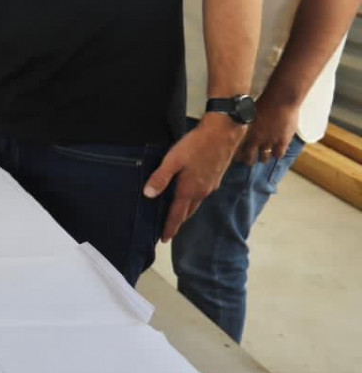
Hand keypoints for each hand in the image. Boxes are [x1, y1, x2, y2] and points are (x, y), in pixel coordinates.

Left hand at [144, 114, 243, 241]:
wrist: (223, 133)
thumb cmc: (196, 146)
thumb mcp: (173, 160)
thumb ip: (160, 178)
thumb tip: (148, 195)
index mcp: (189, 190)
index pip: (177, 215)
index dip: (170, 227)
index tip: (164, 239)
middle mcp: (201, 192)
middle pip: (187, 212)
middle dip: (178, 222)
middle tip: (169, 230)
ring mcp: (210, 185)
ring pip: (196, 203)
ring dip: (186, 211)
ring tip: (178, 216)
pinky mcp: (215, 177)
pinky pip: (202, 194)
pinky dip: (194, 200)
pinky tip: (191, 195)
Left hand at [234, 93, 298, 164]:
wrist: (281, 99)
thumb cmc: (264, 100)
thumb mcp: (248, 112)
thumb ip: (244, 122)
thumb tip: (239, 125)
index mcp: (244, 131)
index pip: (236, 149)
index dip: (235, 155)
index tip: (234, 157)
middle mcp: (254, 139)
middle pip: (248, 157)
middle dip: (247, 160)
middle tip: (248, 161)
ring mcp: (268, 142)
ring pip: (263, 158)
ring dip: (262, 158)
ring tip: (262, 158)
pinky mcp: (282, 142)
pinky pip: (278, 155)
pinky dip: (276, 154)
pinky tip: (276, 153)